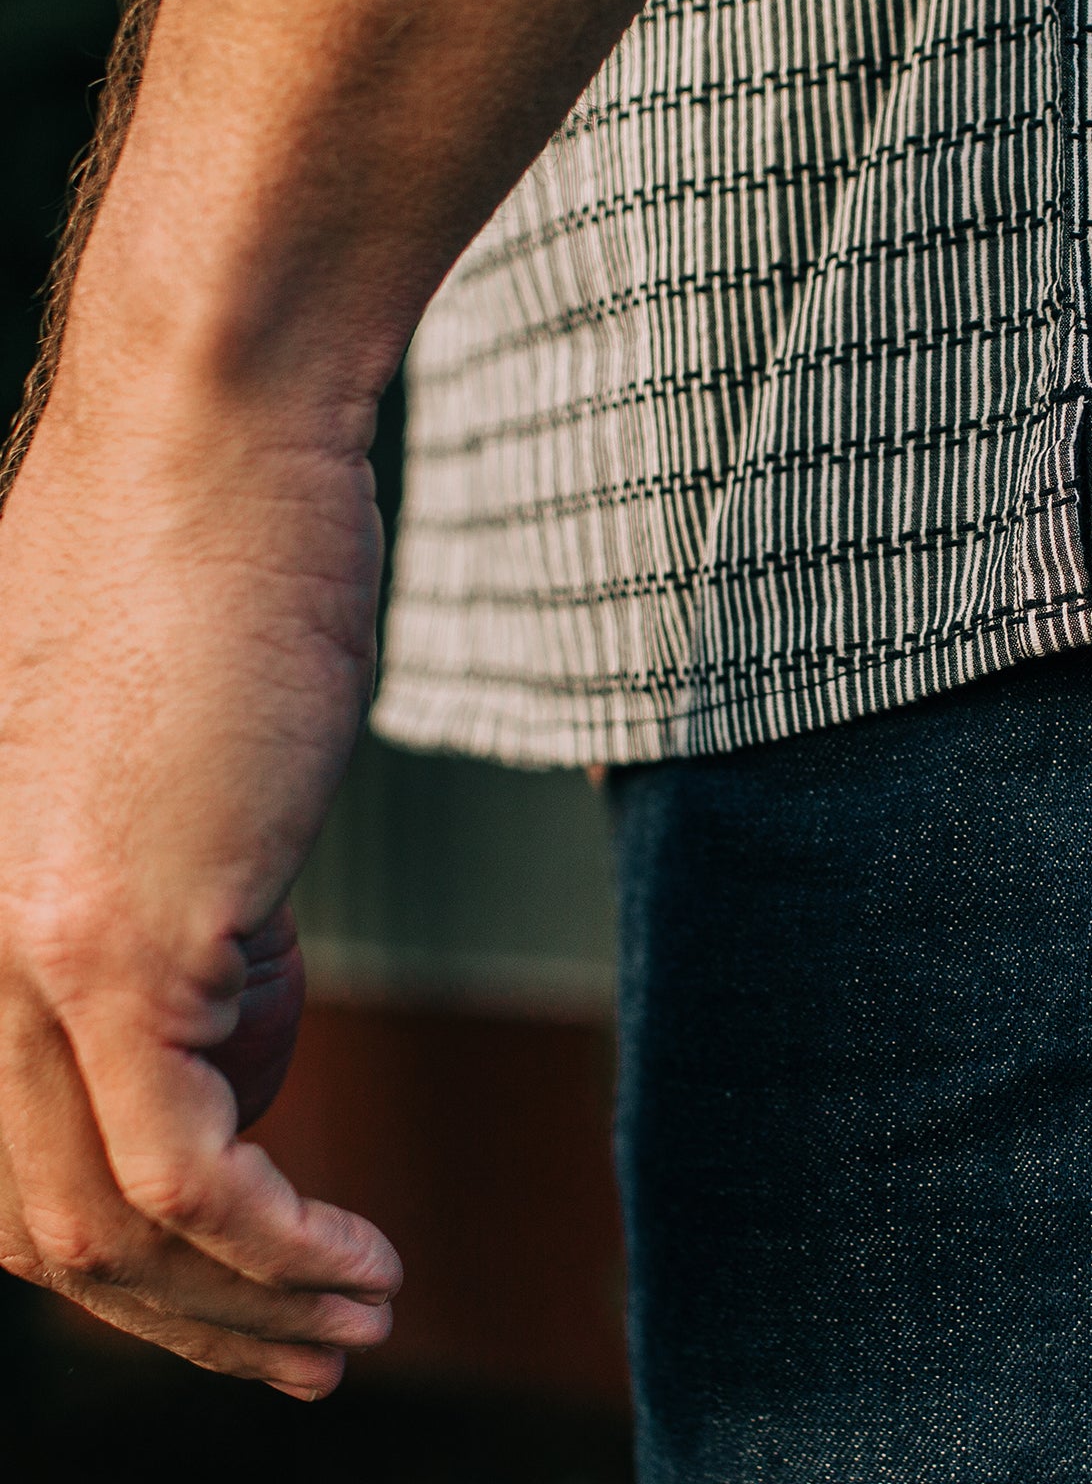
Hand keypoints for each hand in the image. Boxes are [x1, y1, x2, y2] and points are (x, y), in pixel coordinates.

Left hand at [0, 358, 400, 1395]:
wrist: (212, 439)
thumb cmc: (209, 569)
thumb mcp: (181, 770)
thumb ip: (189, 906)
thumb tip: (249, 1019)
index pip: (9, 1153)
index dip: (125, 1259)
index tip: (246, 1291)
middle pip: (38, 1223)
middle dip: (182, 1320)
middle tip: (308, 1351)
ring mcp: (20, 952)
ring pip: (97, 1227)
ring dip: (238, 1306)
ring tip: (353, 1321)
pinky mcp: (118, 935)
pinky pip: (186, 1165)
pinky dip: (271, 1248)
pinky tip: (357, 1260)